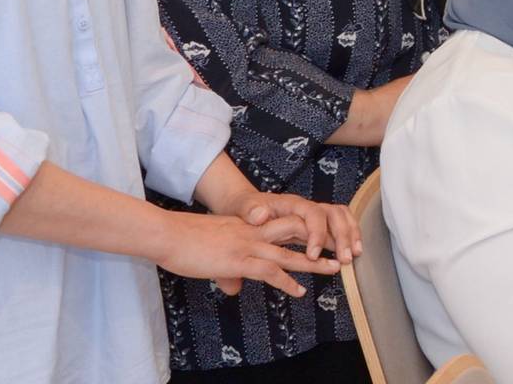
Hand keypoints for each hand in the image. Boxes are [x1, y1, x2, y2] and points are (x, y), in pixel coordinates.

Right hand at [155, 210, 344, 298]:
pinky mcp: (238, 260)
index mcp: (250, 225)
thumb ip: (229, 265)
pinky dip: (287, 282)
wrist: (168, 234)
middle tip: (344, 247)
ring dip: (314, 262)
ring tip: (335, 268)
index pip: (287, 221)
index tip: (329, 235)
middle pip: (297, 231)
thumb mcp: (215, 247)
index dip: (310, 228)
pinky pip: (269, 271)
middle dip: (323, 239)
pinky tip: (299, 291)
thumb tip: (234, 286)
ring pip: (290, 252)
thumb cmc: (186, 240)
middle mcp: (254, 232)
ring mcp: (248, 245)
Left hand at [228, 190, 359, 266]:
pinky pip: (340, 224)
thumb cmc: (246, 208)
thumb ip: (250, 211)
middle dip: (342, 237)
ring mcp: (314, 214)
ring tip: (354, 255)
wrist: (247, 205)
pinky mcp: (317, 222)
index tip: (313, 255)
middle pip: (334, 214)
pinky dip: (350, 235)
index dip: (317, 234)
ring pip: (341, 217)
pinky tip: (353, 250)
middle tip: (344, 259)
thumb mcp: (242, 208)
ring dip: (351, 235)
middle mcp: (307, 206)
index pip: (313, 214)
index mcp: (291, 204)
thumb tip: (260, 215)